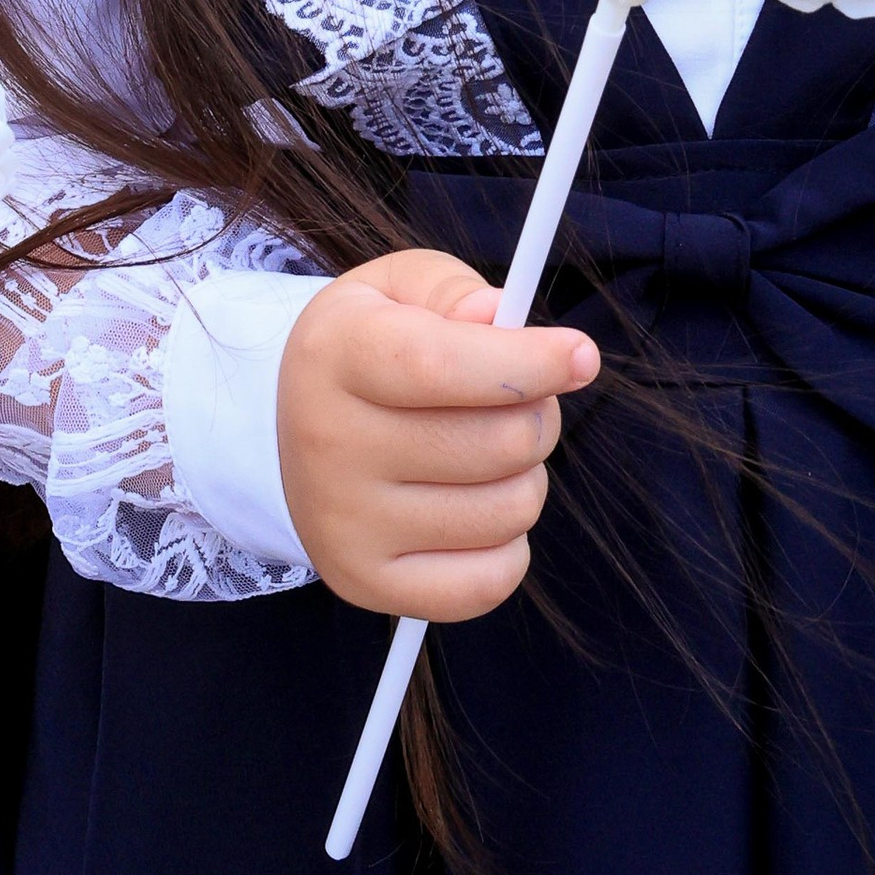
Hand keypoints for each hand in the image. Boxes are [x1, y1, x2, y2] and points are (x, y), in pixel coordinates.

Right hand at [277, 248, 596, 621]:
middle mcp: (328, 442)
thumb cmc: (369, 351)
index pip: (442, 366)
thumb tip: (500, 318)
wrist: (294, 433)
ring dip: (523, 480)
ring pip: (510, 511)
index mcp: (336, 355)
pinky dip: (506, 546)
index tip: (580, 355)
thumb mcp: (396, 292)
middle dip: (538, 416)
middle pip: (499, 442)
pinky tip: (471, 513)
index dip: (529, 363)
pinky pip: (492, 580)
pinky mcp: (363, 582)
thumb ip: (455, 292)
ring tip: (483, 459)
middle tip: (516, 405)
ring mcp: (343, 522)